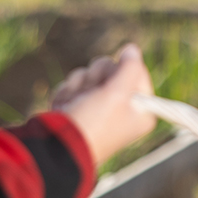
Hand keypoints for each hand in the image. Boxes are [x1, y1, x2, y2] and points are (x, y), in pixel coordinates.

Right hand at [53, 44, 156, 164]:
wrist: (58, 147)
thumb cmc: (93, 124)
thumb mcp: (118, 93)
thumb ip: (130, 68)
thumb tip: (132, 49)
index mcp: (140, 112)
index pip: (137, 73)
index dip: (121, 71)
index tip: (112, 82)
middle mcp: (121, 111)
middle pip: (112, 71)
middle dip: (96, 78)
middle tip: (92, 94)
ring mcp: (97, 110)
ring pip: (89, 76)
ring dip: (78, 86)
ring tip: (75, 104)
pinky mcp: (78, 110)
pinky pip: (73, 87)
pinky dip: (66, 95)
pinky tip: (65, 108)